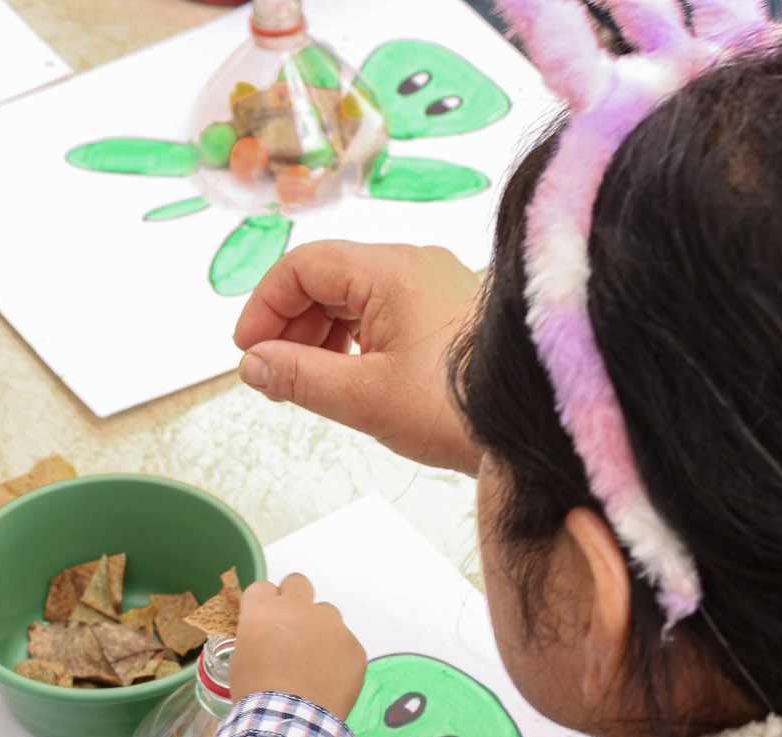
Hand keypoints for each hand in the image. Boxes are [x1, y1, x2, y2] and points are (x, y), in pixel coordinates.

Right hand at [229, 574, 367, 719]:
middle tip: (291, 626)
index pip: (263, 588)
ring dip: (320, 629)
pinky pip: (345, 644)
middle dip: (295, 599)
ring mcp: (331, 626)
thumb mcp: (241, 659)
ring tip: (312, 662)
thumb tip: (264, 635)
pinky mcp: (353, 646)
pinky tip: (327, 680)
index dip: (263, 605)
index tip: (264, 621)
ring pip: (327, 613)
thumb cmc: (257, 693)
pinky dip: (337, 657)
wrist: (290, 721)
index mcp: (265, 609)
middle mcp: (299, 608)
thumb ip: (256, 635)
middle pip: (298, 583)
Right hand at [233, 241, 483, 475]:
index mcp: (391, 271)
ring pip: (354, 295)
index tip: (248, 352)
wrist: (532, 426)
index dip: (264, 306)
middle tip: (273, 375)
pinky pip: (384, 311)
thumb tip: (253, 365)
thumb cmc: (461, 409)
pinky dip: (354, 338)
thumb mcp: (364, 398)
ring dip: (320, 334)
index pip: (302, 266)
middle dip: (290, 324)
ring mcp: (435, 285)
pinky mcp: (448, 311)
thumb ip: (299, 377)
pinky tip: (349, 375)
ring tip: (308, 381)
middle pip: (327, 278)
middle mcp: (414, 265)